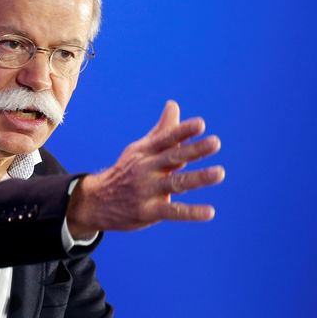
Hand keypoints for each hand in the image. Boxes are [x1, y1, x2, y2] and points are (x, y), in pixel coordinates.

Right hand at [67, 100, 223, 236]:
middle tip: (215, 142)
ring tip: (219, 172)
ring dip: (198, 178)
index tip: (201, 124)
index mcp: (145, 151)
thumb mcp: (140, 149)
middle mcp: (146, 169)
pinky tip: (210, 212)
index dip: (182, 130)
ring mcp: (146, 191)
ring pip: (176, 183)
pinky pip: (172, 212)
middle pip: (173, 158)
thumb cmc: (127, 171)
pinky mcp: (148, 212)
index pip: (166, 138)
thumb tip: (174, 104)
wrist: (97, 201)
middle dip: (194, 150)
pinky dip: (191, 212)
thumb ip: (162, 130)